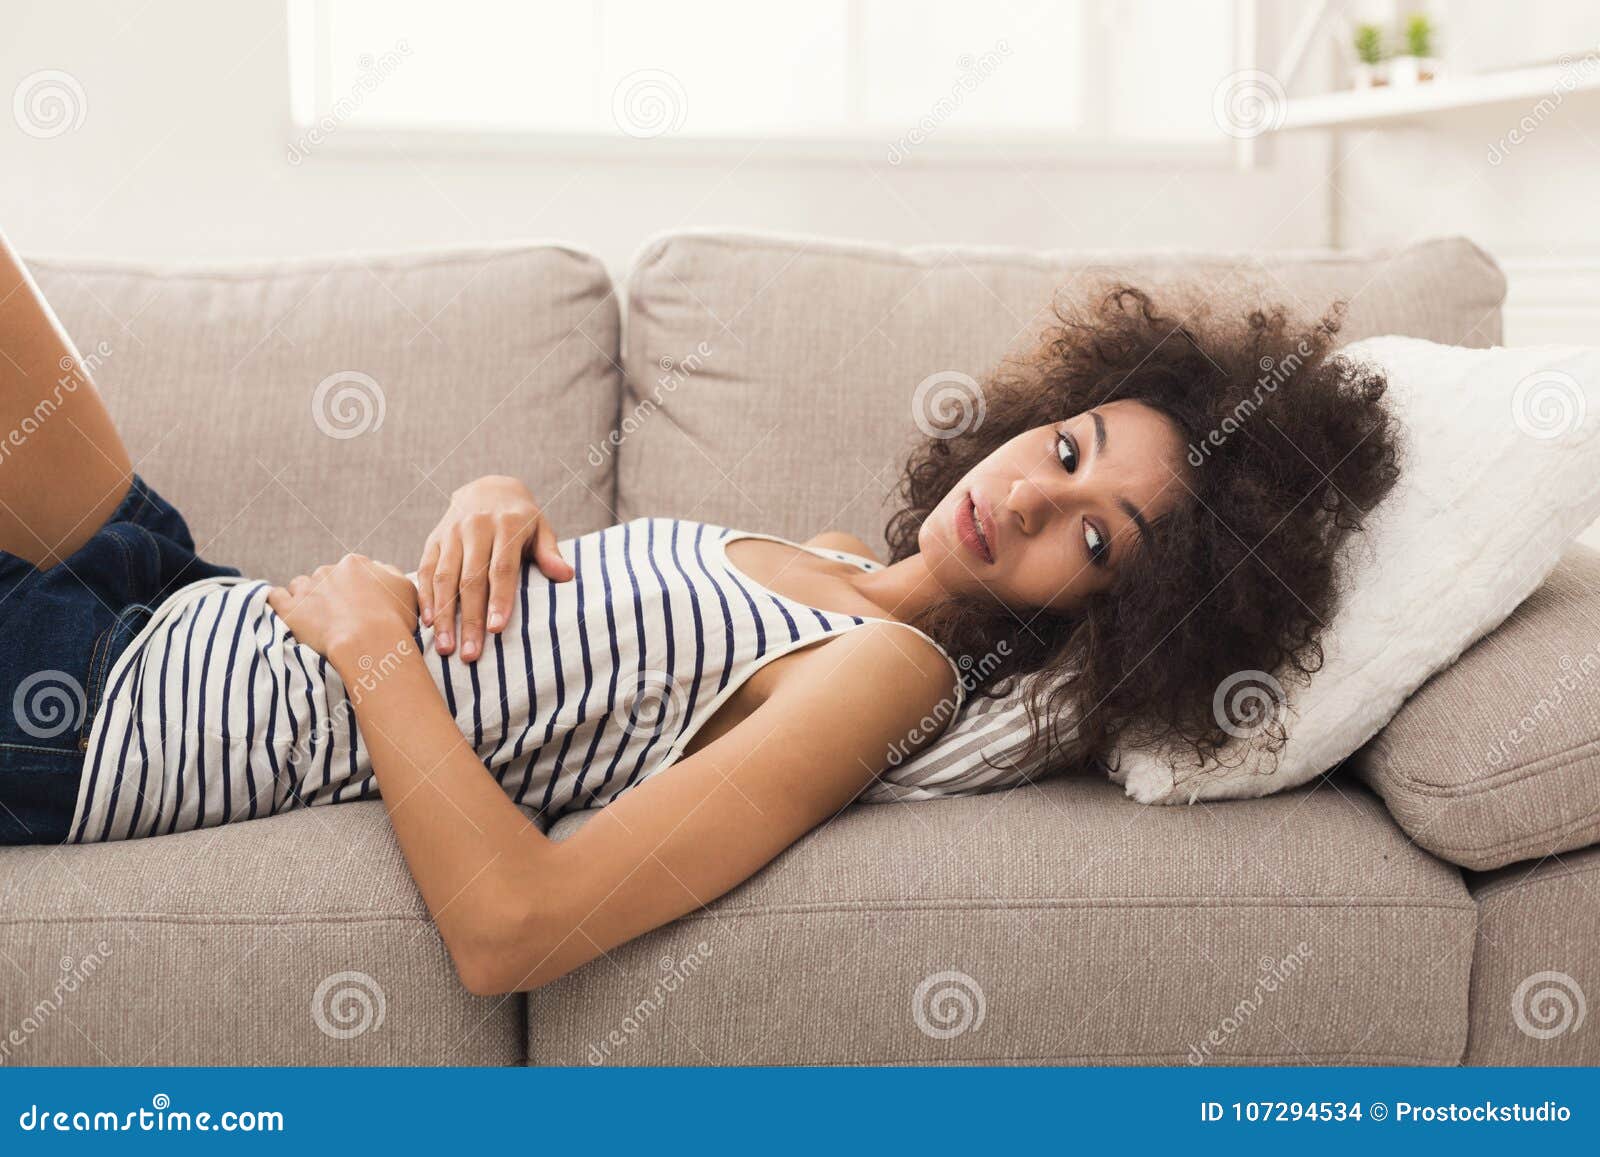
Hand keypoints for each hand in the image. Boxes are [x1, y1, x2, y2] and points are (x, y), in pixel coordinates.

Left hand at [267, 554, 418, 674]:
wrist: (370, 642)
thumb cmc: (394, 620)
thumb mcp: (406, 590)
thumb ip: (391, 574)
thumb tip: (379, 569)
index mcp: (355, 564)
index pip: (350, 570)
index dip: (353, 587)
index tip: (357, 604)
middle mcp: (328, 570)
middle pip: (324, 578)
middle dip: (329, 593)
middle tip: (340, 616)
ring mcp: (307, 589)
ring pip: (299, 585)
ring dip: (305, 597)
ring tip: (315, 617)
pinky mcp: (290, 609)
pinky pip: (275, 597)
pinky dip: (279, 601)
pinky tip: (287, 611)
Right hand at [417, 475, 571, 661]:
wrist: (488, 489)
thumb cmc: (521, 519)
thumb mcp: (540, 528)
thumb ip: (550, 552)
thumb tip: (566, 575)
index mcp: (506, 524)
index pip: (502, 567)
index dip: (499, 599)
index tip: (496, 629)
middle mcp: (475, 527)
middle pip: (471, 579)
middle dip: (469, 619)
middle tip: (470, 654)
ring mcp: (451, 533)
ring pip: (444, 578)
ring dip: (443, 615)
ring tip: (446, 648)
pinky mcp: (433, 539)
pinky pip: (426, 570)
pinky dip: (425, 597)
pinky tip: (427, 623)